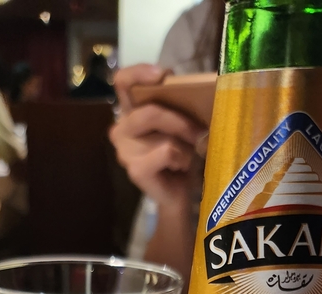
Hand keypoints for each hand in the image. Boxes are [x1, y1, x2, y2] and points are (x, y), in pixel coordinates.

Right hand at [110, 64, 206, 208]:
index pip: (122, 81)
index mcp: (130, 112)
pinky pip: (167, 152)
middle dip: (180, 122)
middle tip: (199, 132)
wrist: (180, 193)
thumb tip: (200, 88)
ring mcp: (125, 152)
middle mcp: (121, 130)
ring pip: (163, 136)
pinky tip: (180, 167)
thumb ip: (179, 103)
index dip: (140, 72)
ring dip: (184, 145)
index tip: (164, 75)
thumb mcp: (181, 122)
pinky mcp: (135, 170)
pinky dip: (182, 158)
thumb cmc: (181, 153)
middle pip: (149, 112)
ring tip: (187, 155)